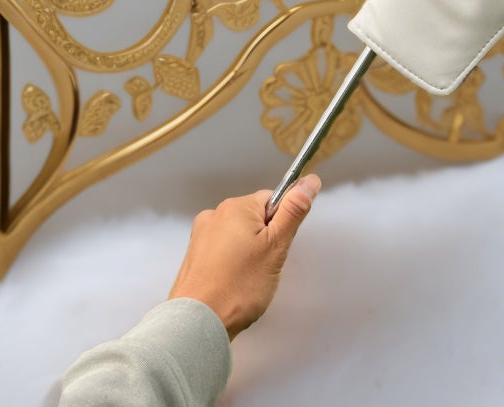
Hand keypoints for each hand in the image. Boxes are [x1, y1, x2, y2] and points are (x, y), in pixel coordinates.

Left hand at [168, 175, 320, 338]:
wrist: (197, 324)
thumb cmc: (240, 285)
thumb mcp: (276, 246)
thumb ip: (294, 211)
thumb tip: (309, 181)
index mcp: (235, 207)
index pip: (272, 200)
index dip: (281, 224)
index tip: (277, 248)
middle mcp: (214, 214)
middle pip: (255, 218)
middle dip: (265, 240)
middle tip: (264, 267)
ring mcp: (201, 235)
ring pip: (239, 235)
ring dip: (248, 252)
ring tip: (247, 279)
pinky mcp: (194, 255)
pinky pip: (223, 250)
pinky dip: (231, 263)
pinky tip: (232, 283)